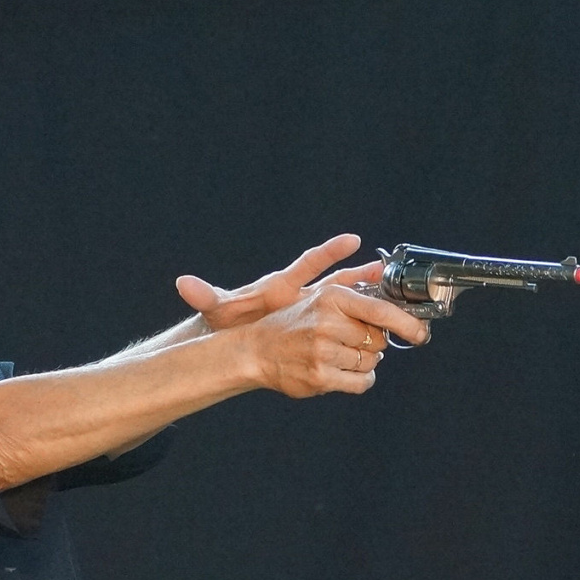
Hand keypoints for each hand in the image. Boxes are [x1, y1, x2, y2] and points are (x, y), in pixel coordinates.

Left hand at [175, 234, 379, 330]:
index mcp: (281, 286)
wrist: (230, 339)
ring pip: (345, 302)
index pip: (309, 263)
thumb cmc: (226, 322)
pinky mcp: (311, 329)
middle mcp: (300, 295)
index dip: (330, 252)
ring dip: (368, 299)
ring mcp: (308, 312)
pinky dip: (358, 324)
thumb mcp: (217, 309)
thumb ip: (205, 296)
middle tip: (387, 272)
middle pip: (336, 282)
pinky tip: (379, 330)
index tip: (353, 239)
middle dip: (361, 277)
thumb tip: (183, 284)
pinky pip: (341, 325)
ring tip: (396, 298)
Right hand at [237, 276, 430, 397]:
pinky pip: (360, 382)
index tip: (421, 332)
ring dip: (364, 362)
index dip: (407, 323)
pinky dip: (360, 380)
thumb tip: (397, 310)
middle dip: (373, 344)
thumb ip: (357, 302)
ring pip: (371, 363)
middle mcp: (328, 322)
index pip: (381, 311)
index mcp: (332, 297)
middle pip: (378, 340)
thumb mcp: (321, 300)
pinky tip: (344, 372)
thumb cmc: (293, 324)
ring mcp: (323, 351)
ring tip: (340, 355)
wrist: (256, 349)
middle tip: (352, 342)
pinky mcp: (320, 376)